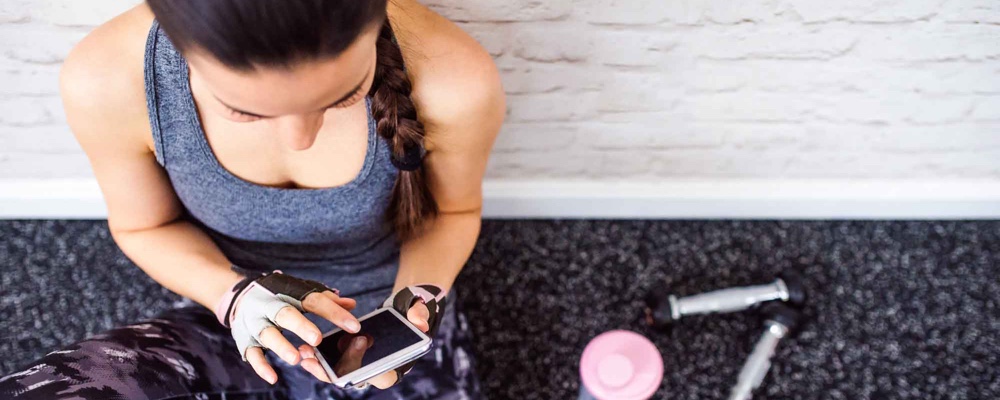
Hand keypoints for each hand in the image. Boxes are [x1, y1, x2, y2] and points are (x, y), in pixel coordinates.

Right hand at [246, 291, 359, 384]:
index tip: (354, 325)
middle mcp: (270, 306)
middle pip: (286, 314)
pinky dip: (261, 366)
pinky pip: (251, 353)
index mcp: (289, 293)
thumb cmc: (279, 296)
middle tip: (317, 339)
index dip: (334, 313)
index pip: (314, 301)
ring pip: (267, 334)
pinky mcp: (245, 338)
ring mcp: (256, 322)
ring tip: (296, 358)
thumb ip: (325, 300)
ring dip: (281, 346)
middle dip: (300, 326)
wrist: (240, 295)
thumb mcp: (300, 292)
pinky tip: (273, 378)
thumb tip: (351, 304)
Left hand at [297, 300, 431, 388]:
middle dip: (331, 372)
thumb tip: (418, 321)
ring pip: (338, 375)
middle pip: (353, 379)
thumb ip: (419, 314)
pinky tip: (305, 349)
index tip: (348, 363)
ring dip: (320, 367)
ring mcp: (362, 367)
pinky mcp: (349, 359)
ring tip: (304, 355)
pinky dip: (319, 359)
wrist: (402, 312)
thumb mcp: (418, 311)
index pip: (381, 378)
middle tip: (314, 360)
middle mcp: (377, 370)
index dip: (364, 372)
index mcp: (397, 365)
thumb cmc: (411, 314)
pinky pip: (332, 365)